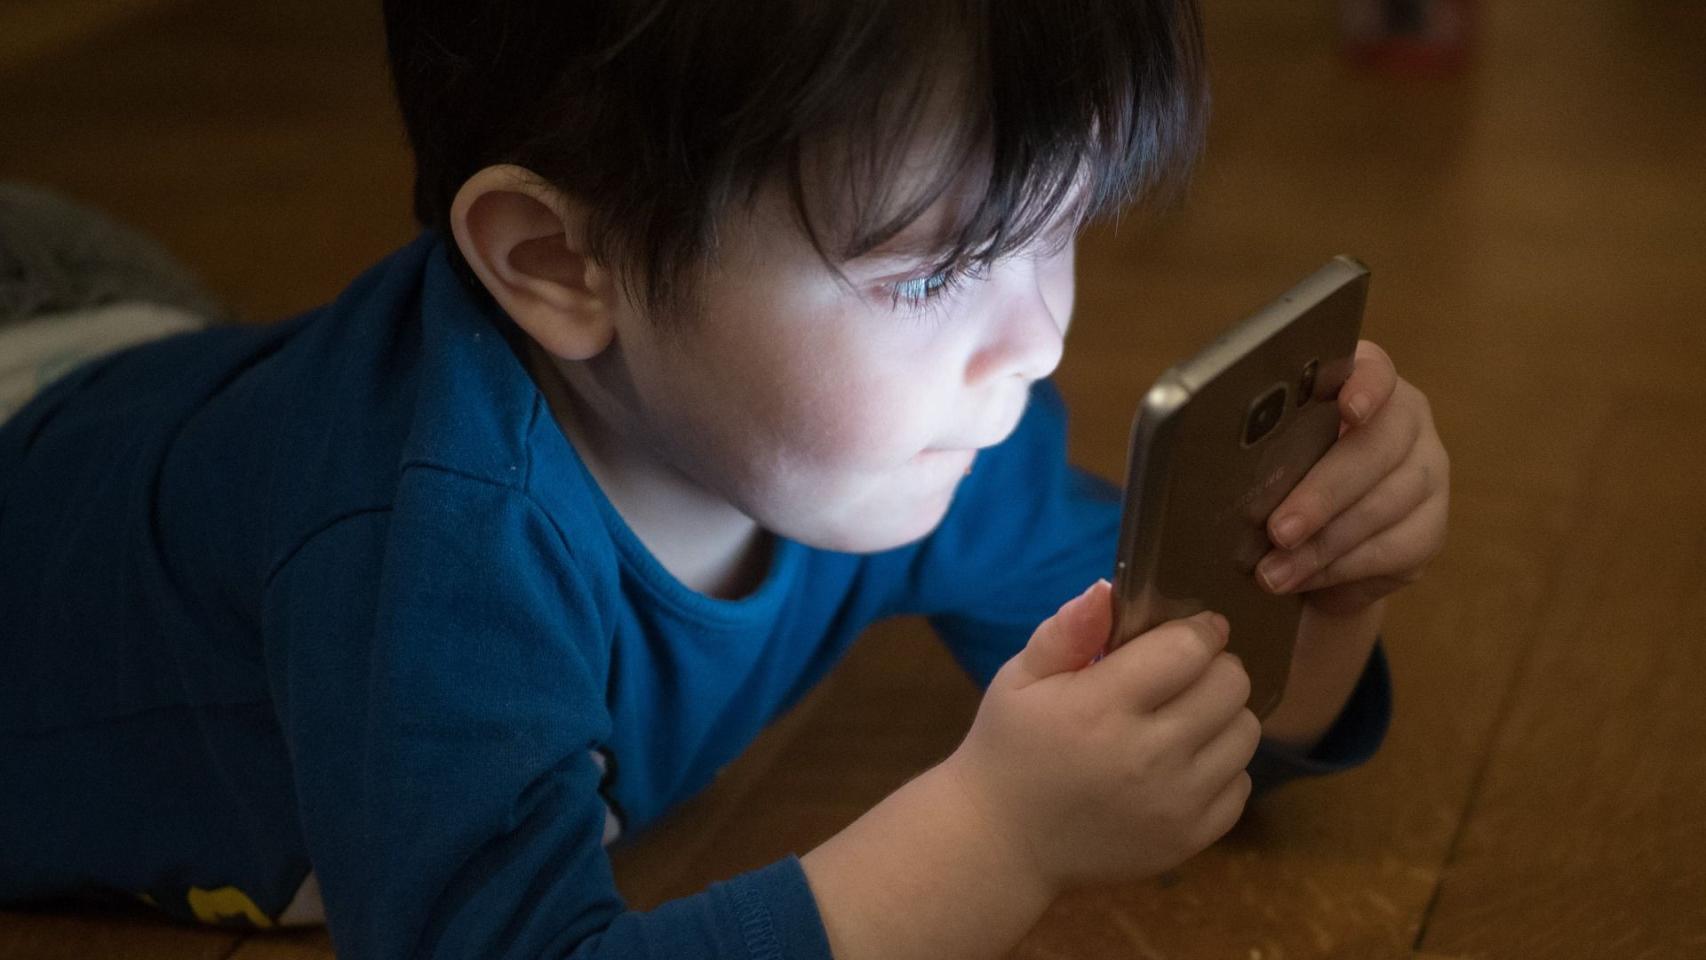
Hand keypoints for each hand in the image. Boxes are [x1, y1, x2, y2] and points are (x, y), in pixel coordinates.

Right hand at [941, 581, 1257, 893]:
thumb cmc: (1010, 749)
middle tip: (1187, 673)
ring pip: (1246, 733)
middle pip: (1231, 686)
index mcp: (1101, 708)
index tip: (1195, 628)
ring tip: (1187, 716)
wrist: (1003, 844)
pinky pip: (1241, 784)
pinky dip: (1222, 767)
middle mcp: (1148, 756)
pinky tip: (1184, 763)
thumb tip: (1108, 589)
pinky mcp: (1190, 840)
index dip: (1200, 629)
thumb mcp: (1019, 680)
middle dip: (1216, 667)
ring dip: (1224, 715)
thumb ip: (1066, 632)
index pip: (1189, 649)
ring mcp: (1175, 804)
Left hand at [1257, 340, 1449, 615]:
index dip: (1364, 387)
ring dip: (1324, 544)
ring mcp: (1426, 473)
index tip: (1347, 409)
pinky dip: (1344, 568)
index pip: (1374, 371)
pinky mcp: (1431, 527)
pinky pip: (1395, 549)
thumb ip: (1240, 444)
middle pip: (1377, 448)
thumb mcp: (1252, 454)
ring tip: (1275, 571)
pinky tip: (1305, 579)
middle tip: (1278, 529)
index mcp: (1361, 383)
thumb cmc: (1272, 480)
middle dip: (1322, 493)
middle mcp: (1405, 421)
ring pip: (1386, 505)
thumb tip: (1197, 461)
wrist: (1308, 542)